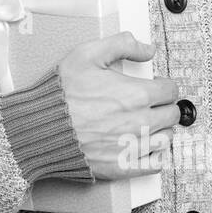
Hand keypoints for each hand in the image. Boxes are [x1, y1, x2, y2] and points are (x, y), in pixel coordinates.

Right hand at [56, 31, 179, 179]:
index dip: (164, 85)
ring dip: (161, 130)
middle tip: (152, 104)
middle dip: (165, 106)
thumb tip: (148, 49)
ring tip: (148, 124)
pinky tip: (144, 147)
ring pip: (166, 139)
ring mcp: (132, 147)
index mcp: (136, 94)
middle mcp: (140, 122)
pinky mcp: (122, 167)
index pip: (170, 90)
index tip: (156, 86)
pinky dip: (154, 155)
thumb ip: (121, 45)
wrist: (39, 127)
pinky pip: (154, 164)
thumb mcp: (86, 55)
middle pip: (172, 115)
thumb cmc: (60, 93)